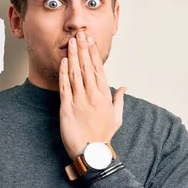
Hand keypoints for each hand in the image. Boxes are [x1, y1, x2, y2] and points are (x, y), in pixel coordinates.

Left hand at [59, 31, 125, 158]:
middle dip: (83, 49)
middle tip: (80, 34)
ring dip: (74, 57)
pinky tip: (64, 62)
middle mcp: (92, 96)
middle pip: (87, 68)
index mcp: (104, 96)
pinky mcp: (67, 108)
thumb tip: (124, 87)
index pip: (99, 69)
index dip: (94, 53)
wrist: (91, 153)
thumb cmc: (103, 136)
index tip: (90, 41)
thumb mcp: (116, 117)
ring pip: (76, 74)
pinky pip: (65, 87)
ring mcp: (79, 101)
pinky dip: (64, 73)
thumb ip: (118, 100)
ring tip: (72, 43)